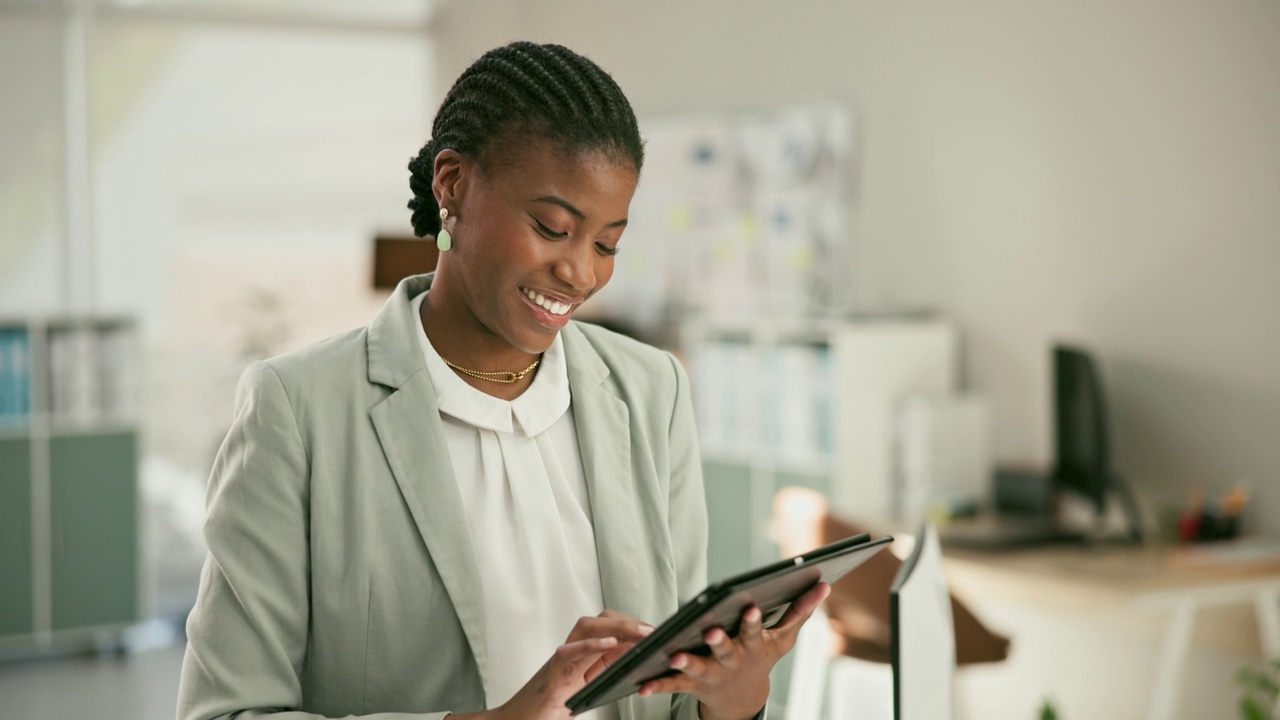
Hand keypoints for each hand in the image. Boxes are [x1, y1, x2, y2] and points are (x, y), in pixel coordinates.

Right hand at [453, 611, 653, 719]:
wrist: (525, 718)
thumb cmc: (556, 704)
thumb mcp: (589, 684)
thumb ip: (608, 668)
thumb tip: (637, 658)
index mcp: (583, 651)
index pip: (609, 625)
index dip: (632, 624)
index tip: (656, 630)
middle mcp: (572, 648)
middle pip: (600, 620)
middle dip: (628, 621)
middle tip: (653, 631)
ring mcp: (562, 657)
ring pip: (586, 627)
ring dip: (616, 627)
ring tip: (640, 633)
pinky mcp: (553, 671)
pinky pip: (570, 652)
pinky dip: (590, 644)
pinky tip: (610, 643)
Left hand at [637, 582, 831, 719]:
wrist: (741, 699)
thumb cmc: (762, 656)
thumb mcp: (784, 638)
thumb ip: (801, 611)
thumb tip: (823, 585)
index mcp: (753, 646)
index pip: (754, 630)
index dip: (753, 620)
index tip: (751, 607)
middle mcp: (732, 660)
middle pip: (725, 649)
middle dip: (719, 640)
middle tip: (710, 631)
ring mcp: (711, 674)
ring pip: (697, 668)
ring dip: (685, 664)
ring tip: (672, 658)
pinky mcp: (691, 684)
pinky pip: (672, 685)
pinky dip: (657, 684)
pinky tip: (641, 684)